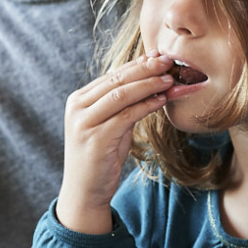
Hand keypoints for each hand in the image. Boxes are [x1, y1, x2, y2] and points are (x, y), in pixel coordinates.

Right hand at [56, 53, 173, 233]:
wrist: (85, 191)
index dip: (138, 64)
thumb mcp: (110, 125)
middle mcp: (77, 107)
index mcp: (78, 100)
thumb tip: (151, 80)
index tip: (160, 56)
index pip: (112, 75)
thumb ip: (123, 105)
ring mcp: (84, 122)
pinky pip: (126, 115)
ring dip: (149, 84)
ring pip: (121, 94)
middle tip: (169, 60)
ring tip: (170, 79)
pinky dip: (146, 105)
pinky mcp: (96, 138)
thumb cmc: (100, 157)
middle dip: (146, 68)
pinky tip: (161, 100)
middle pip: (117, 80)